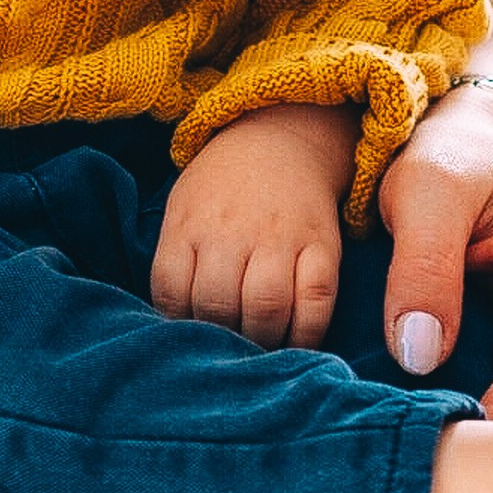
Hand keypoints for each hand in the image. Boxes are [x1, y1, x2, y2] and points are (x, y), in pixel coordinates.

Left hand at [150, 107, 354, 348]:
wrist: (280, 140)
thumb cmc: (222, 189)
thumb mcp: (183, 210)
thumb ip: (176, 263)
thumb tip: (175, 328)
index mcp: (189, 224)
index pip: (171, 291)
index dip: (176, 326)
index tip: (188, 339)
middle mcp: (232, 231)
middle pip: (217, 305)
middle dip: (220, 340)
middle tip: (227, 352)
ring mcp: (280, 238)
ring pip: (266, 307)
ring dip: (261, 341)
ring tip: (259, 350)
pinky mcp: (322, 245)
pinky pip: (317, 301)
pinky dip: (307, 334)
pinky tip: (295, 343)